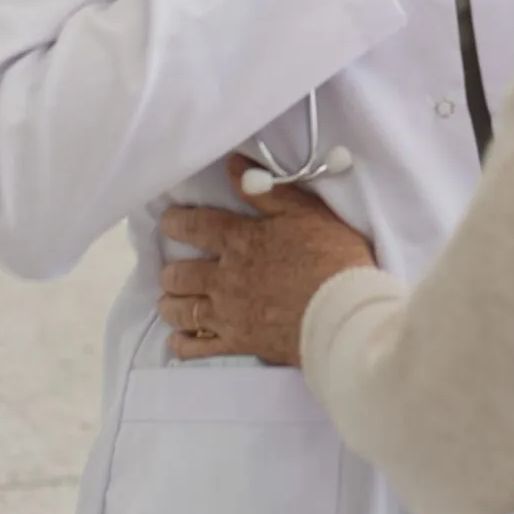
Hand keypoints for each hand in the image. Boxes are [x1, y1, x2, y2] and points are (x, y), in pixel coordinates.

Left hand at [159, 157, 383, 364]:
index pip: (194, 227)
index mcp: (240, 240)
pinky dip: (182, 343)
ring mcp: (228, 313)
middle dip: (172, 271)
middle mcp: (224, 277)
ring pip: (181, 310)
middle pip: (179, 274)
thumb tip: (235, 166)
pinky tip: (179, 340)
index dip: (176, 222)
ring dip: (172, 304)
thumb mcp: (305, 212)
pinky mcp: (238, 343)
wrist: (344, 311)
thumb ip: (267, 191)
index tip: (169, 222)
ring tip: (171, 301)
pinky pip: (197, 347)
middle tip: (173, 270)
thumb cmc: (332, 257)